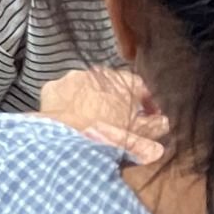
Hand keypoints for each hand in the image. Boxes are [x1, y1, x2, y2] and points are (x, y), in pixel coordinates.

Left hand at [40, 68, 165, 161]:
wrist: (71, 140)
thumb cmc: (112, 135)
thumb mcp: (144, 134)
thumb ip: (157, 124)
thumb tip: (162, 120)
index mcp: (121, 81)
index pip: (139, 85)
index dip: (146, 101)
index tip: (150, 115)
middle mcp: (95, 73)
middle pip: (111, 85)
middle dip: (117, 100)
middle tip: (120, 120)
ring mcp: (71, 78)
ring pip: (85, 88)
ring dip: (91, 100)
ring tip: (94, 121)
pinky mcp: (51, 89)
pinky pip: (63, 95)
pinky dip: (68, 105)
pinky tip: (71, 120)